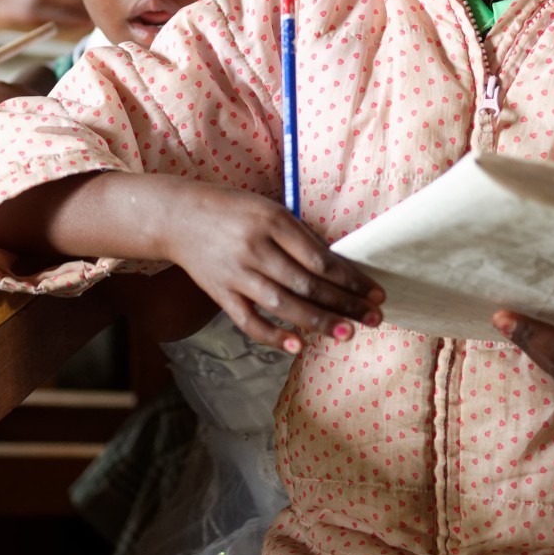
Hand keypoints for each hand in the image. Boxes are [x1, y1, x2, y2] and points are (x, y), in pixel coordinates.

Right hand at [157, 184, 385, 354]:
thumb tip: (336, 267)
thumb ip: (299, 236)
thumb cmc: (231, 209)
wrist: (178, 217)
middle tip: (374, 318)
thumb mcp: (269, 209)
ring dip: (319, 322)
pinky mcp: (220, 293)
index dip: (352, 280)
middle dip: (345, 304)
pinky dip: (273, 335)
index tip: (375, 293)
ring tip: (347, 333)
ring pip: (283, 305)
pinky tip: (297, 345)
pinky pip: (249, 320)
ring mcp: (236, 274)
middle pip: (308, 284)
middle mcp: (256, 249)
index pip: (321, 259)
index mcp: (273, 222)